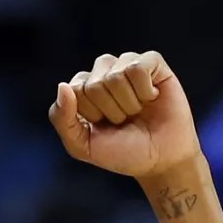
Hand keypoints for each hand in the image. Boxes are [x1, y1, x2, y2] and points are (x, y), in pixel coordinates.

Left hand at [49, 52, 200, 180]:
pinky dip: (145, 90)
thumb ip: (62, 119)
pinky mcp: (152, 62)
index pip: (76, 89)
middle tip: (124, 121)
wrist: (160, 159)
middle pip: (95, 83)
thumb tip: (62, 86)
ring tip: (137, 111)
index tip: (104, 126)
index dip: (92, 114)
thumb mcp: (82, 146)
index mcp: (83, 88)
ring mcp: (127, 64)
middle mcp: (104, 72)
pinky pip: (138, 67)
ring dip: (128, 103)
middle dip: (111, 111)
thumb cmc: (122, 152)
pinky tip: (151, 98)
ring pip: (116, 74)